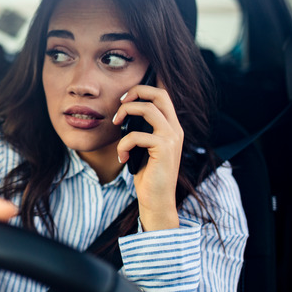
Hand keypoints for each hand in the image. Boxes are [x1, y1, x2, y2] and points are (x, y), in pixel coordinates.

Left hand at [112, 81, 182, 230]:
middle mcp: (175, 129)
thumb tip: (124, 114)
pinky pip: (136, 135)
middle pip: (159, 94)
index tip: (124, 100)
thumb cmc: (148, 176)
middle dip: (136, 92)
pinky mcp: (164, 149)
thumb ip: (141, 131)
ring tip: (116, 125)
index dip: (143, 90)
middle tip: (120, 104)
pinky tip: (123, 158)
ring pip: (147, 109)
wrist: (157, 201)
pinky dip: (123, 145)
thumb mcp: (144, 148)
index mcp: (172, 127)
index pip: (162, 95)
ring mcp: (172, 138)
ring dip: (125, 113)